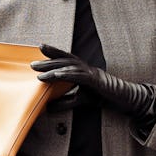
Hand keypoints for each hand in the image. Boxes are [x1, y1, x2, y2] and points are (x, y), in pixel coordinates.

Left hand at [32, 45, 155, 124]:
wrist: (123, 100)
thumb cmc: (103, 97)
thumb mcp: (80, 101)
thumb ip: (65, 102)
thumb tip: (49, 107)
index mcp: (82, 70)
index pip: (65, 59)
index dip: (53, 53)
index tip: (40, 48)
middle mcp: (86, 68)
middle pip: (64, 61)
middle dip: (48, 61)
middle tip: (32, 64)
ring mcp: (91, 73)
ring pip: (69, 67)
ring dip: (54, 68)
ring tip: (40, 72)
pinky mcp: (95, 81)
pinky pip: (79, 76)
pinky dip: (68, 75)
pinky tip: (57, 75)